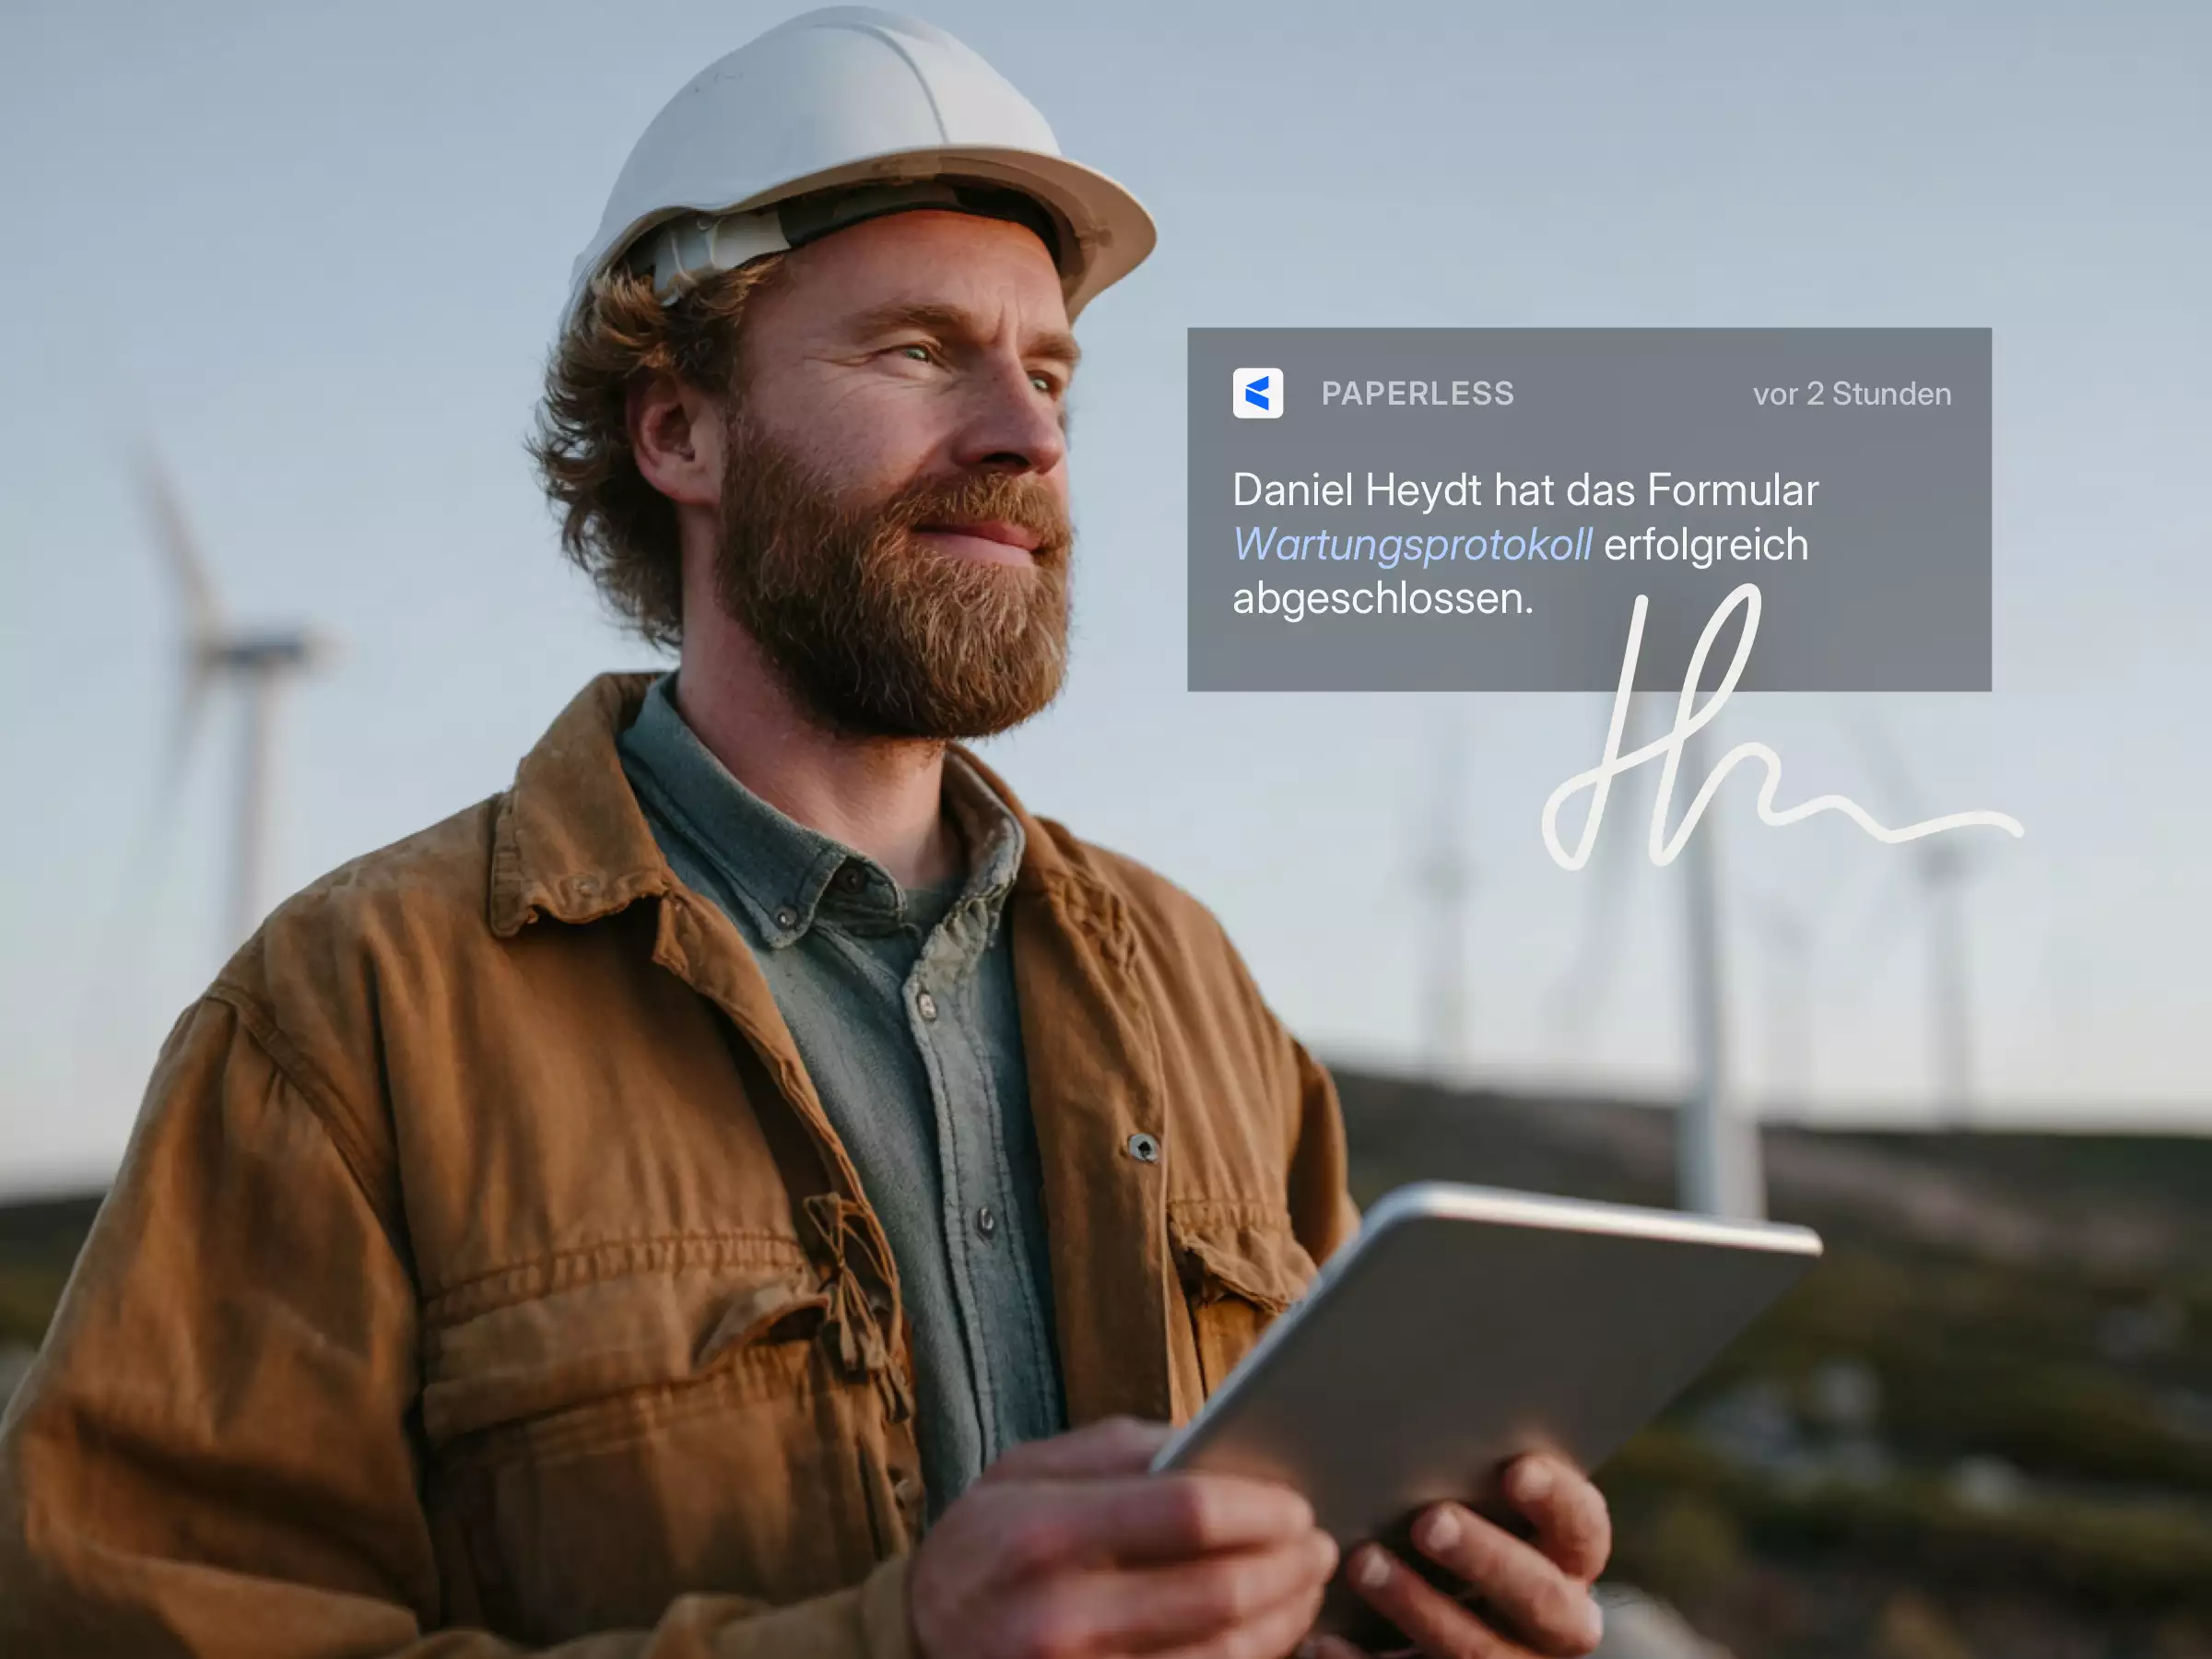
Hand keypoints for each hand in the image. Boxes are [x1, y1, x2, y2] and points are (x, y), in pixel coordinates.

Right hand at [909, 1416, 1340, 1658]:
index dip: (1259, 1506)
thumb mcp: (1026, 1470)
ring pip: (1222, 1657)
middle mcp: (1060, 1615)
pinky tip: (1265, 1634)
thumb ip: (1120, 1450)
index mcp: (1044, 1531)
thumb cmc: (985, 1542)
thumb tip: (1217, 1441)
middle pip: (1219, 1593)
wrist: (916, 1637)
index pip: (1185, 1511)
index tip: (1295, 1501)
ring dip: (1283, 1620)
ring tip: (1305, 1586)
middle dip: (1289, 1566)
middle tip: (1320, 1544)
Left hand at [1306, 1453, 1610, 1658]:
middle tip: (1428, 1521)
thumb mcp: (1466, 1487)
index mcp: (1567, 1555)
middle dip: (1485, 1557)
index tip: (1515, 1469)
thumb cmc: (1444, 1508)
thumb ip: (1460, 1457)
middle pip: (1541, 1597)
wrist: (1440, 1589)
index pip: (1582, 1526)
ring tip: (1364, 1563)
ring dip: (1420, 1607)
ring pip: (1479, 1652)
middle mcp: (1556, 1618)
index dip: (1555, 1500)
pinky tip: (1325, 1639)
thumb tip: (1414, 1388)